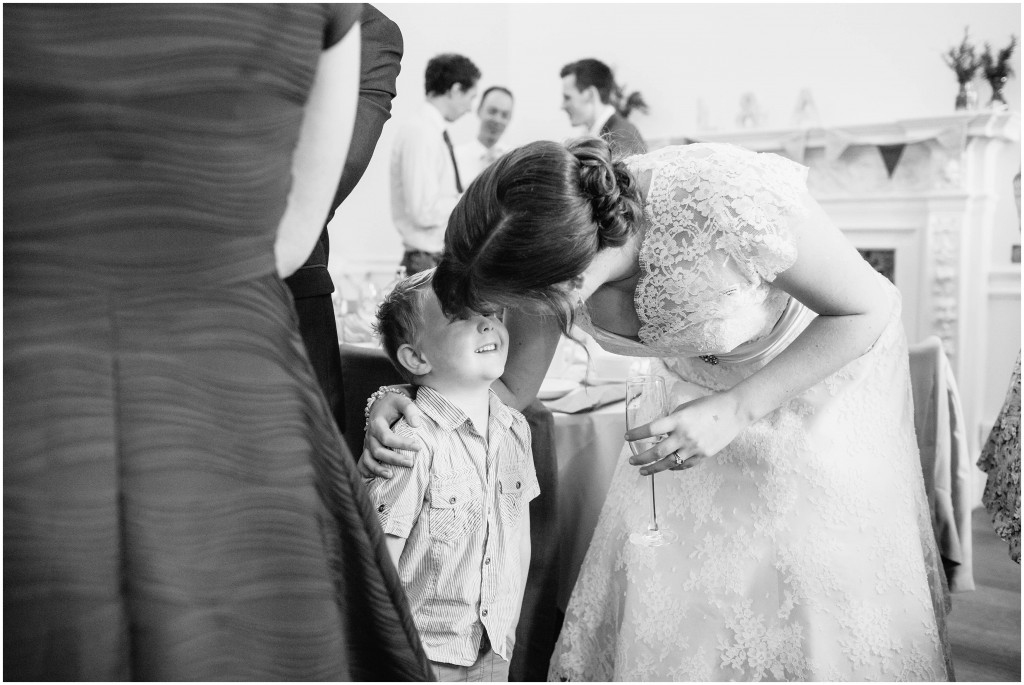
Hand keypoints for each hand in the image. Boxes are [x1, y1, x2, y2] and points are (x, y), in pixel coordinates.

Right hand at [357, 388, 423, 477]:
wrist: (381, 405)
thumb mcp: (402, 401)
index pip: (387, 437)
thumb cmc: (393, 404)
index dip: (402, 444)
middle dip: (394, 459)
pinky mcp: (368, 449)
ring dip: (379, 469)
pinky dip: (370, 472)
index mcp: (377, 423)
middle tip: (411, 463)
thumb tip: (416, 425)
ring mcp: (367, 444)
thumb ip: (409, 410)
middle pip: (378, 451)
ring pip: (369, 460)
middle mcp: (370, 435)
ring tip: (392, 476)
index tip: (418, 447)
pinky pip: (364, 463)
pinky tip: (381, 477)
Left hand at [625, 390, 749, 475]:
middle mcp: (684, 436)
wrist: (734, 412)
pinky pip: (683, 466)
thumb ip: (672, 420)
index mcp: (678, 420)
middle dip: (641, 458)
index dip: (636, 434)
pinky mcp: (703, 455)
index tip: (627, 437)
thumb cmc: (709, 405)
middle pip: (656, 452)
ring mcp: (694, 448)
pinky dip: (672, 467)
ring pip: (668, 464)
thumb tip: (659, 431)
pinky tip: (665, 468)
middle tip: (631, 461)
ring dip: (653, 468)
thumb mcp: (685, 407)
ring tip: (642, 471)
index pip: (651, 429)